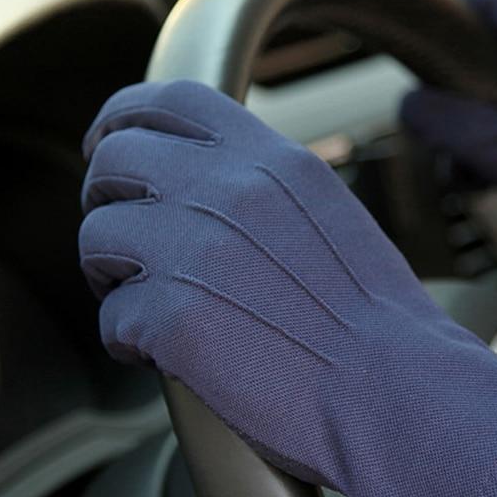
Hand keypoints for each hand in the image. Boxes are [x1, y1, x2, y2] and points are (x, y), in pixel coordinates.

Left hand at [79, 80, 496, 496]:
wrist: (399, 394)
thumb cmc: (382, 331)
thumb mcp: (336, 225)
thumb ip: (271, 197)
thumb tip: (220, 200)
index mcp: (276, 164)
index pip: (171, 102)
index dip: (123, 121)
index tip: (110, 149)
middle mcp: (228, 192)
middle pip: (114, 160)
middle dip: (106, 201)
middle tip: (125, 246)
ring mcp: (194, 252)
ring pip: (97, 237)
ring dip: (111, 274)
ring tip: (146, 307)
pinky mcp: (173, 319)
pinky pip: (112, 318)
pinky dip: (129, 340)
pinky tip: (165, 356)